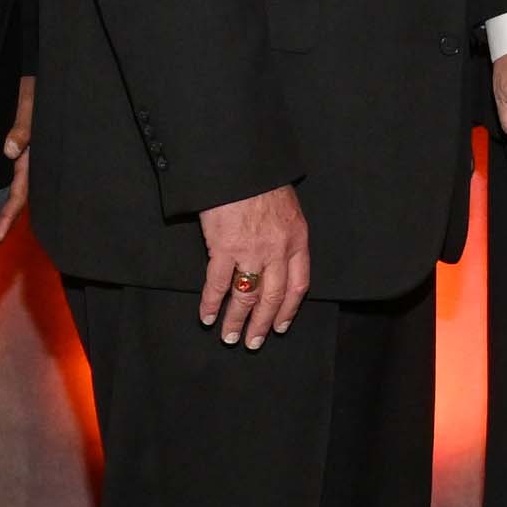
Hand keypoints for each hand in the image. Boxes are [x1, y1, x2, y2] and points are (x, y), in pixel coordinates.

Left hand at [0, 76, 35, 258]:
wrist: (39, 76)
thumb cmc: (35, 90)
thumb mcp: (30, 105)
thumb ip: (22, 127)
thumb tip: (10, 151)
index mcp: (32, 159)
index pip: (20, 195)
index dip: (7, 217)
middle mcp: (28, 166)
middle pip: (14, 206)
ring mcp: (23, 163)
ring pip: (11, 199)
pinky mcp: (17, 156)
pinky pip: (9, 185)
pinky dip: (0, 203)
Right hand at [199, 185, 310, 346]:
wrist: (241, 164)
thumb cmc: (262, 180)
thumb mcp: (287, 208)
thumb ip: (285, 235)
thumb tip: (278, 260)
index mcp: (297, 240)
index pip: (299, 285)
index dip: (288, 310)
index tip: (280, 326)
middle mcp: (277, 250)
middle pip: (273, 297)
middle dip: (262, 324)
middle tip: (253, 342)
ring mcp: (251, 251)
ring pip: (246, 296)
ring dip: (237, 320)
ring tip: (230, 336)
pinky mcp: (223, 247)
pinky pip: (218, 284)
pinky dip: (211, 303)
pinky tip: (206, 316)